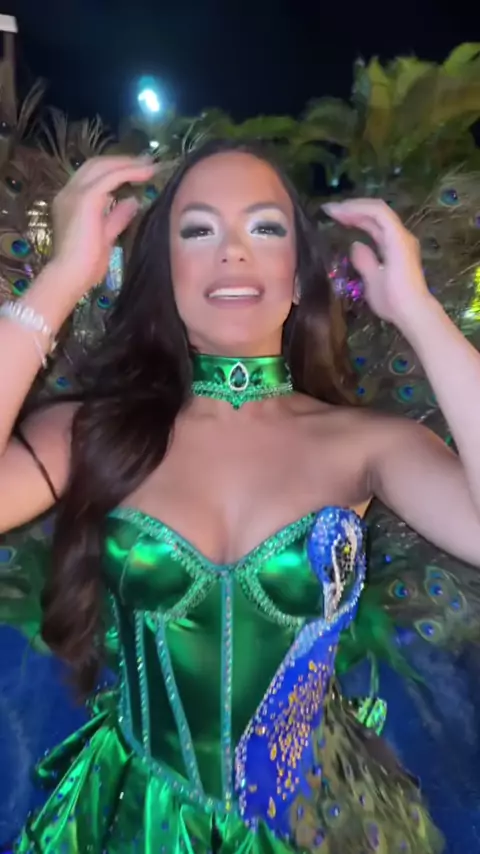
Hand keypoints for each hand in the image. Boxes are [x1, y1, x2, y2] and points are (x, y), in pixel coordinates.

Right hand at [51, 155, 156, 299]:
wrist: (70, 276)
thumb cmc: (85, 265)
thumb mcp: (106, 236)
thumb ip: (116, 217)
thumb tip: (132, 201)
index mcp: (70, 202)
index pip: (92, 176)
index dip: (115, 170)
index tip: (137, 170)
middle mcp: (69, 192)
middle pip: (95, 165)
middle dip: (122, 161)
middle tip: (147, 163)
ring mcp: (75, 193)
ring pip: (102, 167)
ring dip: (127, 164)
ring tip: (150, 166)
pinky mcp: (86, 198)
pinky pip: (110, 178)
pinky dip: (128, 172)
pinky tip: (144, 173)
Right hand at [323, 198, 432, 328]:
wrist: (414, 313)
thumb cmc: (394, 298)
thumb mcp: (374, 280)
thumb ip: (364, 260)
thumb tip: (356, 245)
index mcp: (396, 239)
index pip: (376, 212)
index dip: (353, 207)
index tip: (332, 212)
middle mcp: (401, 236)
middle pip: (377, 213)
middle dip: (354, 209)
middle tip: (330, 212)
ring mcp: (401, 243)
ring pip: (379, 222)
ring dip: (359, 217)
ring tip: (338, 218)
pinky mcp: (398, 252)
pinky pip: (380, 232)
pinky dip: (365, 227)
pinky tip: (353, 230)